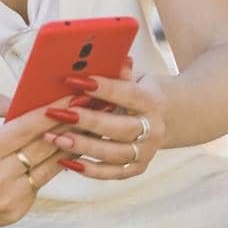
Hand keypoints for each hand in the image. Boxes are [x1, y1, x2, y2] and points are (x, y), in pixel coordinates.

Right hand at [0, 92, 75, 227]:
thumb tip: (18, 101)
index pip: (26, 127)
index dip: (52, 112)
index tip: (73, 97)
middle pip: (44, 146)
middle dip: (70, 125)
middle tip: (90, 108)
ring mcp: (9, 198)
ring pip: (50, 166)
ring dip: (71, 146)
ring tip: (88, 129)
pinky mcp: (17, 211)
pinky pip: (42, 183)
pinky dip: (55, 166)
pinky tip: (69, 152)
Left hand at [40, 60, 167, 180]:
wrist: (174, 118)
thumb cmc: (143, 92)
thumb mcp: (138, 78)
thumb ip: (119, 71)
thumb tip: (100, 54)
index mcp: (153, 101)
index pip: (127, 94)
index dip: (102, 87)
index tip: (73, 80)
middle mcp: (153, 129)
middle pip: (119, 128)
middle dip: (87, 121)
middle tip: (57, 113)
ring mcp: (147, 152)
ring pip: (113, 154)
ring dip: (82, 147)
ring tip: (53, 138)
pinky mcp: (138, 168)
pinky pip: (111, 173)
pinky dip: (88, 170)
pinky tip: (64, 161)